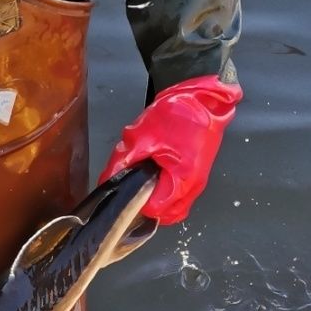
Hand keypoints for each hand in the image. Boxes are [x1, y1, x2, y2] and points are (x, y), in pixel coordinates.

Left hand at [99, 75, 242, 224]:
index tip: (126, 191)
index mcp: (182, 180)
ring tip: (144, 182)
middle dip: (148, 206)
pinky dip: (167, 191)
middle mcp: (194, 186)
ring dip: (158, 200)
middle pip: (167, 215)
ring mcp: (198, 181)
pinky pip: (181, 194)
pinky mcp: (198, 173)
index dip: (136, 203)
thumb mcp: (141, 137)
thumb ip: (122, 162)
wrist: (204, 95)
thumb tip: (106, 181)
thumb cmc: (177, 113)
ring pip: (175, 207)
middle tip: (134, 191)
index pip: (154, 210)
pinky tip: (156, 175)